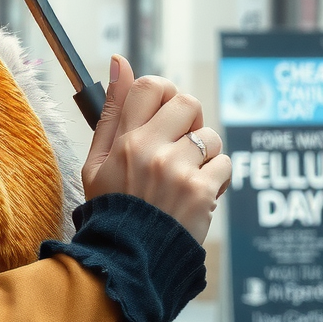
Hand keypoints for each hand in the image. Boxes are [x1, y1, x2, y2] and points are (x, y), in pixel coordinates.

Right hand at [81, 55, 230, 241]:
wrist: (129, 260)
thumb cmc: (114, 208)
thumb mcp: (97, 161)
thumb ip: (112, 111)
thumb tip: (120, 61)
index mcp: (125, 141)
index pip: (150, 86)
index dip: (163, 93)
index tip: (164, 112)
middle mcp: (151, 150)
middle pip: (188, 103)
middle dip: (189, 121)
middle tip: (179, 145)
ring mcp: (178, 171)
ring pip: (210, 137)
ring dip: (204, 155)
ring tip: (186, 177)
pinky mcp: (202, 192)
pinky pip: (225, 165)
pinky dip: (217, 179)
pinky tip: (198, 195)